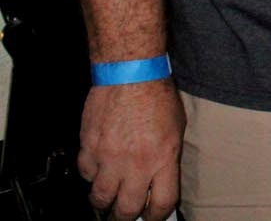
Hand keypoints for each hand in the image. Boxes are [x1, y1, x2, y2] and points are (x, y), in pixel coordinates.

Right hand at [79, 79, 183, 220]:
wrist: (130, 73)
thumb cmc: (157, 96)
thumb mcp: (176, 129)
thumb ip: (167, 159)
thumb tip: (159, 182)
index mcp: (163, 158)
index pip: (162, 203)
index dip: (156, 216)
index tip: (152, 217)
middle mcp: (136, 163)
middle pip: (127, 209)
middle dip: (125, 217)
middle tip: (124, 214)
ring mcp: (110, 158)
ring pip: (100, 199)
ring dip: (104, 203)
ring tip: (107, 201)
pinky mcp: (89, 149)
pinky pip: (86, 175)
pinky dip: (91, 176)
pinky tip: (97, 170)